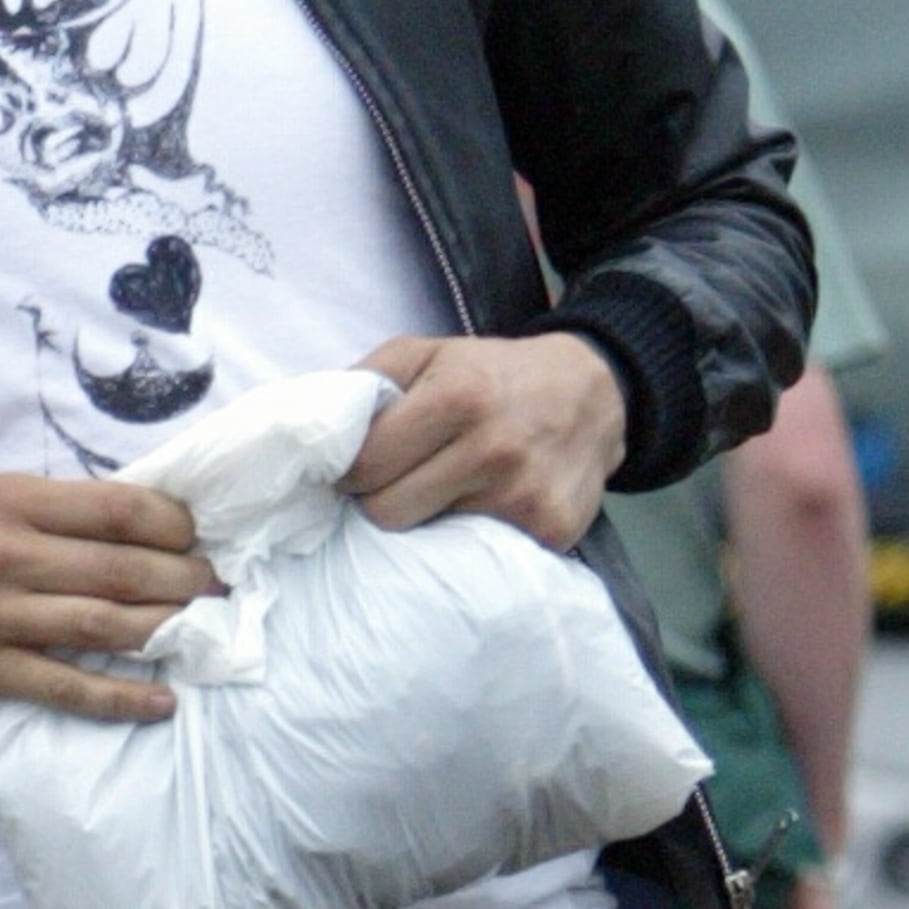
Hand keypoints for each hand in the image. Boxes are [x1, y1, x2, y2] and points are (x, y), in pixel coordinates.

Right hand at [0, 466, 216, 724]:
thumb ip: (63, 510)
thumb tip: (152, 521)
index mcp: (15, 502)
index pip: (116, 508)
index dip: (174, 524)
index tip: (202, 535)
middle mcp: (7, 555)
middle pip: (119, 570)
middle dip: (184, 581)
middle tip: (221, 587)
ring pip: (101, 627)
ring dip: (165, 631)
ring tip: (205, 631)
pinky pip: (66, 687)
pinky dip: (120, 697)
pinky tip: (163, 701)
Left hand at [352, 333, 626, 550]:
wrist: (594, 392)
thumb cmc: (493, 375)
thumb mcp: (429, 353)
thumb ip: (368, 380)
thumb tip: (314, 428)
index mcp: (458, 397)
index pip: (365, 466)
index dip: (352, 471)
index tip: (362, 466)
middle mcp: (493, 449)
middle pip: (388, 513)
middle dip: (383, 499)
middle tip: (402, 480)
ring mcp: (523, 496)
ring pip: (428, 541)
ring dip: (427, 519)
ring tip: (447, 489)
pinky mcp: (550, 530)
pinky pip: (478, 556)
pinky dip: (471, 536)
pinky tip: (486, 506)